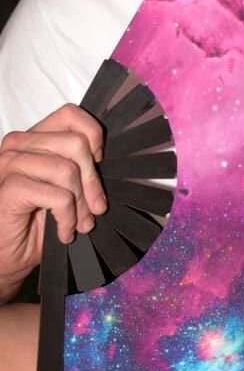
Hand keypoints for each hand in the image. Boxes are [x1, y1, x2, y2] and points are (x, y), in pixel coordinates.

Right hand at [0, 104, 105, 302]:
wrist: (8, 255)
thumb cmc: (36, 223)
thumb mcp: (65, 189)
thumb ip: (80, 168)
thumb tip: (108, 162)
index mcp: (32, 138)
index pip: (71, 115)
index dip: (94, 139)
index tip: (98, 167)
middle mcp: (18, 144)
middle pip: (76, 144)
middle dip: (93, 182)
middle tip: (95, 210)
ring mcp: (10, 163)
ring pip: (68, 170)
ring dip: (80, 205)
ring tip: (78, 225)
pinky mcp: (9, 187)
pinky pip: (58, 196)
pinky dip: (67, 218)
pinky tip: (64, 232)